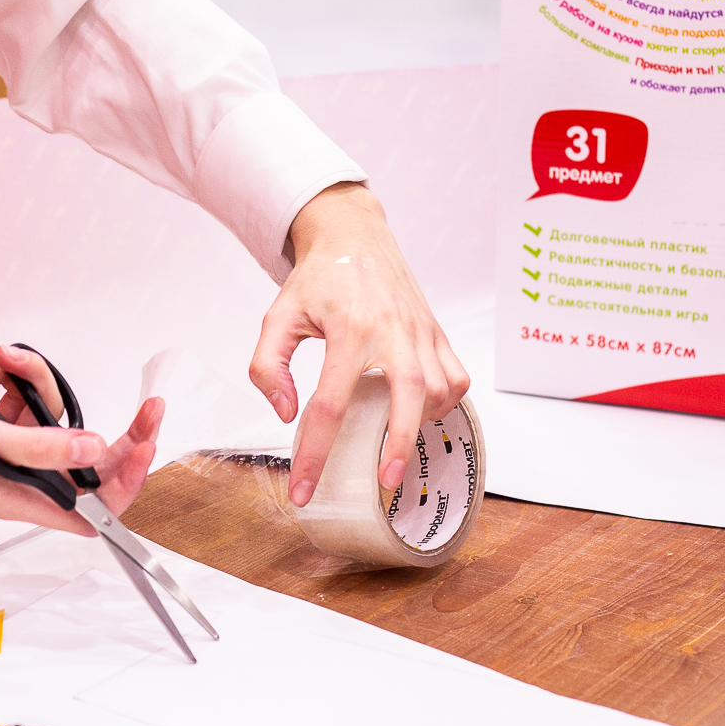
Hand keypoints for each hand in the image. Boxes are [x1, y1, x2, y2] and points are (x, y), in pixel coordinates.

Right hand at [0, 349, 162, 535]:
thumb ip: (41, 448)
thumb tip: (95, 448)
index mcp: (20, 499)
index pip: (92, 508)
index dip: (125, 485)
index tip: (147, 447)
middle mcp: (20, 478)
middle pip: (87, 460)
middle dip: (112, 428)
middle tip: (150, 404)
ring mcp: (9, 450)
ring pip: (54, 415)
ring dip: (34, 382)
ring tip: (0, 363)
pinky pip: (25, 397)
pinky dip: (10, 376)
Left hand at [249, 183, 467, 507]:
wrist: (354, 235)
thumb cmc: (317, 279)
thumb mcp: (278, 317)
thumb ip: (268, 367)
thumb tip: (288, 414)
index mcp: (348, 329)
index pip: (330, 404)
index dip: (314, 454)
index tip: (303, 490)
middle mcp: (391, 330)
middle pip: (408, 396)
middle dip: (399, 445)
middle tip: (385, 483)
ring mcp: (420, 331)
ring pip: (439, 388)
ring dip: (422, 423)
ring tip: (396, 444)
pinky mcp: (436, 331)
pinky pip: (456, 376)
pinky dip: (445, 402)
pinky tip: (420, 412)